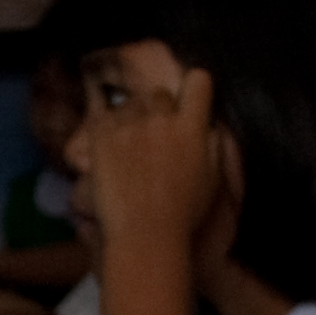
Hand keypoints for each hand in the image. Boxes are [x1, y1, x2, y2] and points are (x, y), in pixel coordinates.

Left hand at [70, 62, 227, 265]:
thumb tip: (210, 124)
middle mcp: (161, 118)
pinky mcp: (101, 134)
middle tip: (155, 138)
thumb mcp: (213, 179)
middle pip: (160, 94)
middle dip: (160, 110)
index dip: (195, 88)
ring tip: (129, 147)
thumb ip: (214, 144)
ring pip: (131, 104)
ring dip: (132, 118)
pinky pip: (102, 113)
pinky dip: (106, 125)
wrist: (144, 234)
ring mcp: (129, 124)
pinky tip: (108, 144)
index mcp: (192, 127)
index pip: (198, 81)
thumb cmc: (183, 213)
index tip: (189, 102)